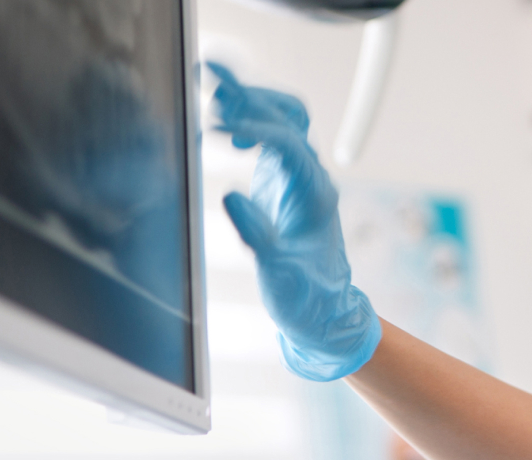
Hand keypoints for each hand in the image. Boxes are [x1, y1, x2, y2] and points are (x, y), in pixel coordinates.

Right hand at [207, 62, 381, 380]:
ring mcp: (298, 177)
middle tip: (209, 74)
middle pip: (288, 116)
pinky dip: (247, 122)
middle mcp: (311, 178)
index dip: (251, 127)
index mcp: (315, 194)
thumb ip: (256, 236)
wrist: (322, 313)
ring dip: (250, 99)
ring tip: (212, 88)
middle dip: (251, 92)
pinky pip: (270, 137)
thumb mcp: (278, 274)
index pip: (286, 142)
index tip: (212, 126)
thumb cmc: (305, 297)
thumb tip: (230, 197)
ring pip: (282, 119)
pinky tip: (222, 132)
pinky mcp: (283, 182)